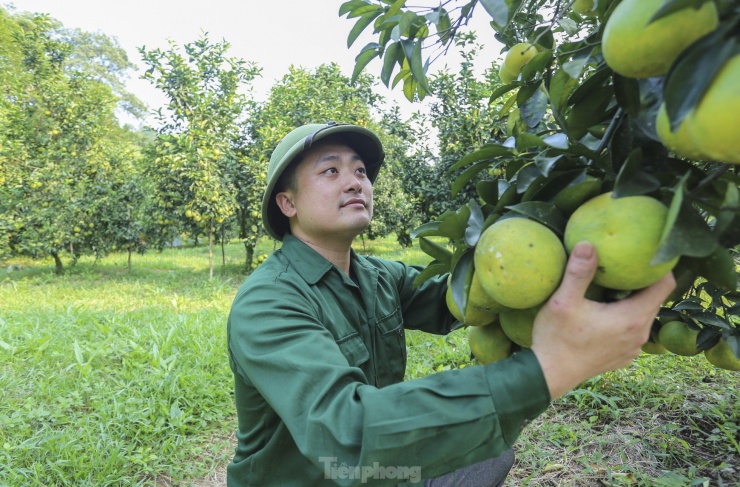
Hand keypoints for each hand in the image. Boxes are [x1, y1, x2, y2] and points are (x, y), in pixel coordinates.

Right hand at [531, 241, 675, 399]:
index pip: (665, 284)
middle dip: (642, 280)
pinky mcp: (623, 356)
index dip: (658, 266)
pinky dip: (625, 317)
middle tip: (624, 263)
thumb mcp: (564, 301)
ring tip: (613, 284)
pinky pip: (632, 329)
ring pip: (643, 314)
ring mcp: (633, 348)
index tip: (643, 252)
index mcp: (633, 317)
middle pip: (654, 298)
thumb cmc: (557, 338)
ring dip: (632, 299)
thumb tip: (588, 244)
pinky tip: (604, 311)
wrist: (549, 375)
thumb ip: (578, 273)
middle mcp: (640, 334)